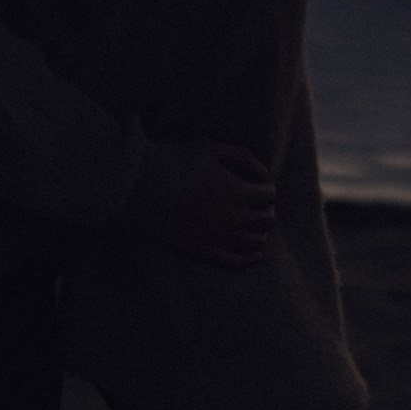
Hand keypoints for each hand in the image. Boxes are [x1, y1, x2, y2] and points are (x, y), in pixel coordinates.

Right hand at [114, 139, 274, 266]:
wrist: (141, 186)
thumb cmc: (175, 162)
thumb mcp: (211, 149)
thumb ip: (242, 157)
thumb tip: (263, 173)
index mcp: (237, 191)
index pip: (269, 195)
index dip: (267, 190)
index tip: (260, 188)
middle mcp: (233, 217)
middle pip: (267, 221)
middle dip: (268, 212)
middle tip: (261, 208)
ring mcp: (219, 237)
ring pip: (255, 242)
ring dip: (261, 233)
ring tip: (256, 227)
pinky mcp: (204, 251)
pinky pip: (236, 261)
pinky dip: (250, 258)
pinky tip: (254, 253)